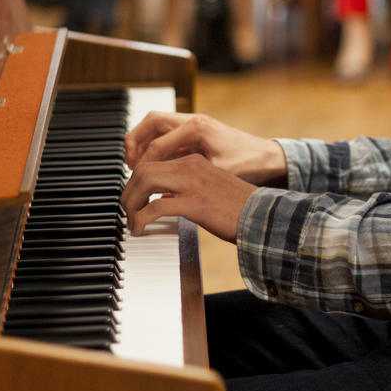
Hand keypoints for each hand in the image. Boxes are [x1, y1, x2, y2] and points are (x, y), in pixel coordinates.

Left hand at [121, 153, 255, 240]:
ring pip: (145, 182)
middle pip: (144, 168)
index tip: (133, 197)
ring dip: (131, 203)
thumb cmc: (238, 207)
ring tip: (131, 220)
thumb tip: (162, 198)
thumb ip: (186, 187)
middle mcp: (191, 166)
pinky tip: (140, 229)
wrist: (264, 216)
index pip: (153, 161)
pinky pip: (155, 207)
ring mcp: (193, 183)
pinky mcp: (195, 203)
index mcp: (194, 161)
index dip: (136, 179)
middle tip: (126, 209)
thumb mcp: (208, 188)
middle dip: (128, 190)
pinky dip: (141, 219)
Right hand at [124, 111, 286, 184]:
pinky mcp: (195, 133)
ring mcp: (194, 125)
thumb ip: (191, 181)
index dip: (143, 164)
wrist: (270, 157)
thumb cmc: (251, 164)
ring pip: (157, 126)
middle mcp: (193, 121)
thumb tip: (162, 195)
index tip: (136, 181)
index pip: (157, 144)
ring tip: (136, 166)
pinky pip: (167, 135)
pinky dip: (156, 148)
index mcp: (197, 128)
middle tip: (128, 165)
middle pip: (151, 122)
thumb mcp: (221, 173)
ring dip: (143, 143)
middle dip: (135, 142)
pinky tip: (155, 167)